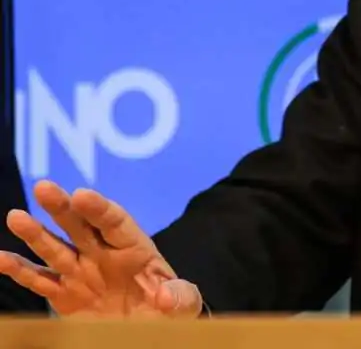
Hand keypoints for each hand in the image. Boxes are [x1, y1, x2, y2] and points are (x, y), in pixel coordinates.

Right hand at [0, 180, 201, 317]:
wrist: (150, 329)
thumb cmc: (171, 307)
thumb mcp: (186, 303)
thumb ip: (181, 297)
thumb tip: (165, 296)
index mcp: (135, 247)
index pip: (116, 222)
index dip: (100, 209)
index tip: (82, 195)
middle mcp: (104, 254)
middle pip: (81, 226)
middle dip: (64, 207)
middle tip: (44, 187)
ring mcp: (82, 272)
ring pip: (55, 249)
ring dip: (36, 234)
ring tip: (16, 217)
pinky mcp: (65, 296)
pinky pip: (40, 281)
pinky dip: (19, 270)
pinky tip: (1, 258)